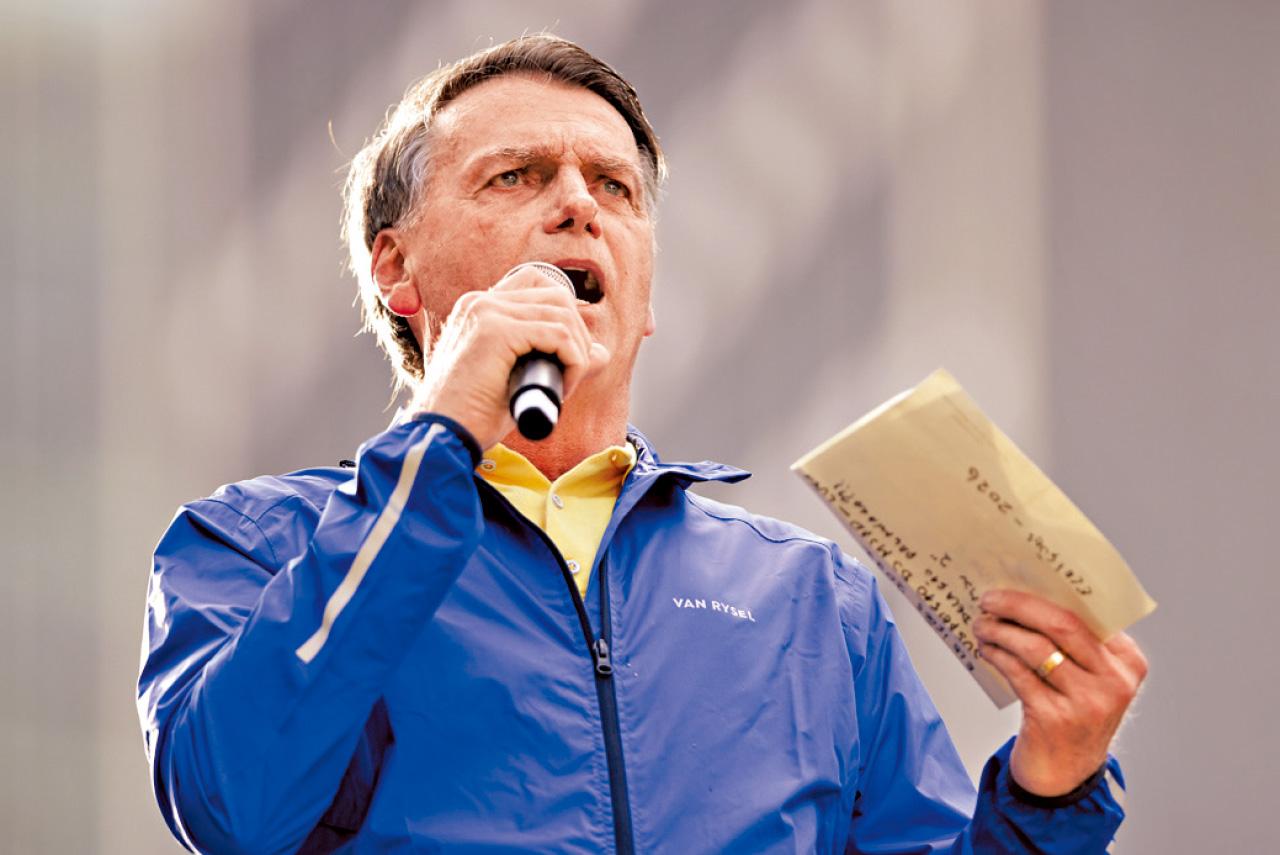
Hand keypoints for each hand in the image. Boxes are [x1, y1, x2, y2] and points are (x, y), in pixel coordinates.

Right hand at [409, 268, 609, 449]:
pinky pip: (559, 337)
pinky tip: (561, 388)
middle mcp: (480, 301)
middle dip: (577, 335)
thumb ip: (552, 357)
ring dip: (576, 353)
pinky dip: (573, 363)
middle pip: (557, 296)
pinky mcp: (496, 332)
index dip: (564, 315)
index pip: (538, 283)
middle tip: (570, 373)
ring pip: (563, 316)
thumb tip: (601, 352)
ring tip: (562, 386)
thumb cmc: (474, 414)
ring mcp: (486, 312)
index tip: (567, 353)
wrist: (442, 436)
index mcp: (478, 307)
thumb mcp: (518, 376)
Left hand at [973, 590, 1148, 795]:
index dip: (1048, 592)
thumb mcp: (1086, 678)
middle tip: (989, 597)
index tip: (1016, 576)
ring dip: (1000, 630)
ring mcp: (1087, 702)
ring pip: (1036, 647)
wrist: (1065, 775)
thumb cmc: (1071, 714)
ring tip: (981, 624)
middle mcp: (1114, 681)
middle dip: (1018, 604)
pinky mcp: (1055, 719)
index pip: (1087, 613)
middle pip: (1062, 624)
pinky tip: (985, 648)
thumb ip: (1071, 643)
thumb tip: (1024, 595)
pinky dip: (997, 655)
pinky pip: (1018, 673)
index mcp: (1127, 661)